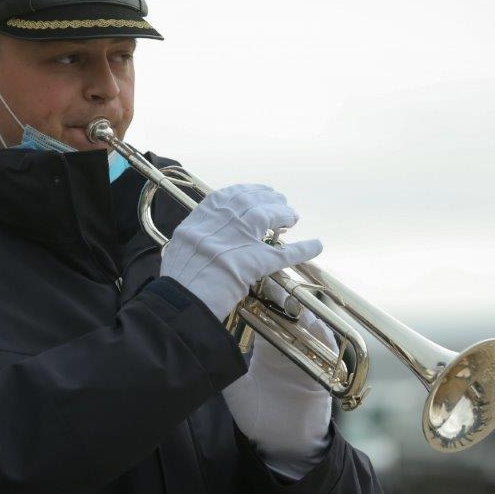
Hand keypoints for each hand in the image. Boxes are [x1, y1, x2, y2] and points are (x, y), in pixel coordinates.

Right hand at [159, 184, 321, 321]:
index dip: (245, 192)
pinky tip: (316, 244)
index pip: (226, 196)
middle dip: (267, 198)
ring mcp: (238, 240)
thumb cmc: (178, 282)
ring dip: (283, 214)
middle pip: (250, 201)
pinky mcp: (254, 262)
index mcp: (199, 219)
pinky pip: (284, 254)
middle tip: (280, 200)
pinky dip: (303, 249)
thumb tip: (207, 237)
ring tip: (293, 216)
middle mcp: (219, 223)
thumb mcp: (180, 249)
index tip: (256, 191)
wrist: (181, 301)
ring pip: (266, 216)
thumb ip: (196, 238)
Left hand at [221, 278, 335, 478]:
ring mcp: (307, 354)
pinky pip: (325, 345)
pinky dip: (319, 334)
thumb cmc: (259, 417)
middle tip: (268, 280)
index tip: (246, 279)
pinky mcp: (322, 369)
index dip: (258, 296)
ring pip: (307, 322)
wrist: (283, 444)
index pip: (264, 312)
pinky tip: (310, 324)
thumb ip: (225, 368)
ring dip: (300, 310)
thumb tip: (202, 346)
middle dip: (280, 294)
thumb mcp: (236, 390)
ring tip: (288, 299)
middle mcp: (288, 345)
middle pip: (287, 311)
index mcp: (267, 345)